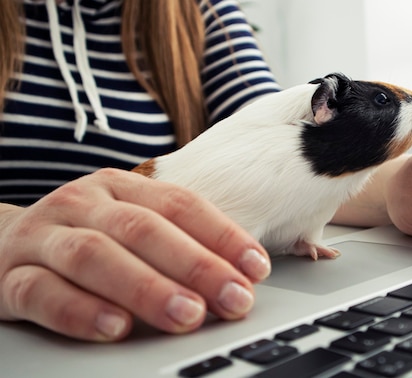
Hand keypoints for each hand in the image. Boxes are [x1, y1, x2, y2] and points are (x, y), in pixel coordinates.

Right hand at [0, 168, 270, 341]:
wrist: (1, 243)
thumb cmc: (84, 237)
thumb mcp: (129, 225)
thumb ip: (176, 242)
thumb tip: (240, 277)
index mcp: (120, 186)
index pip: (180, 203)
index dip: (222, 234)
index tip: (256, 267)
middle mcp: (82, 204)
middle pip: (143, 229)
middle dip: (195, 265)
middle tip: (233, 298)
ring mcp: (44, 236)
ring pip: (95, 257)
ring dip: (147, 288)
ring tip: (187, 314)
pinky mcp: (9, 276)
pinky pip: (42, 293)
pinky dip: (81, 312)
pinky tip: (116, 329)